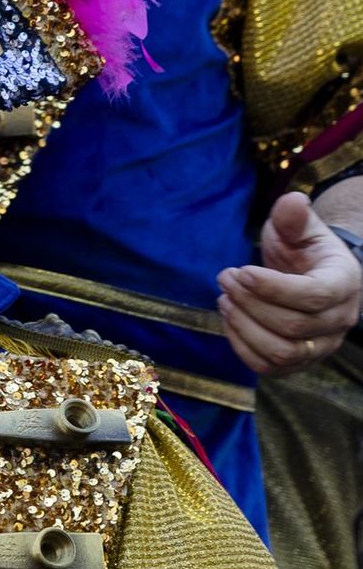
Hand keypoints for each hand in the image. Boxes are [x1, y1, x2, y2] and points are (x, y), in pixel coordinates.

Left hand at [217, 189, 362, 372]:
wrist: (311, 274)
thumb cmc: (304, 247)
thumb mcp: (300, 226)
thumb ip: (294, 216)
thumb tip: (292, 201)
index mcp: (344, 283)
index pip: (313, 296)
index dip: (272, 287)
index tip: (241, 269)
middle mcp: (339, 321)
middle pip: (292, 326)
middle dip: (250, 302)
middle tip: (225, 278)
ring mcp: (321, 347)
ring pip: (280, 352)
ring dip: (243, 326)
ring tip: (224, 299)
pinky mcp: (299, 362)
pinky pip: (268, 367)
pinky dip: (241, 346)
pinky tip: (229, 318)